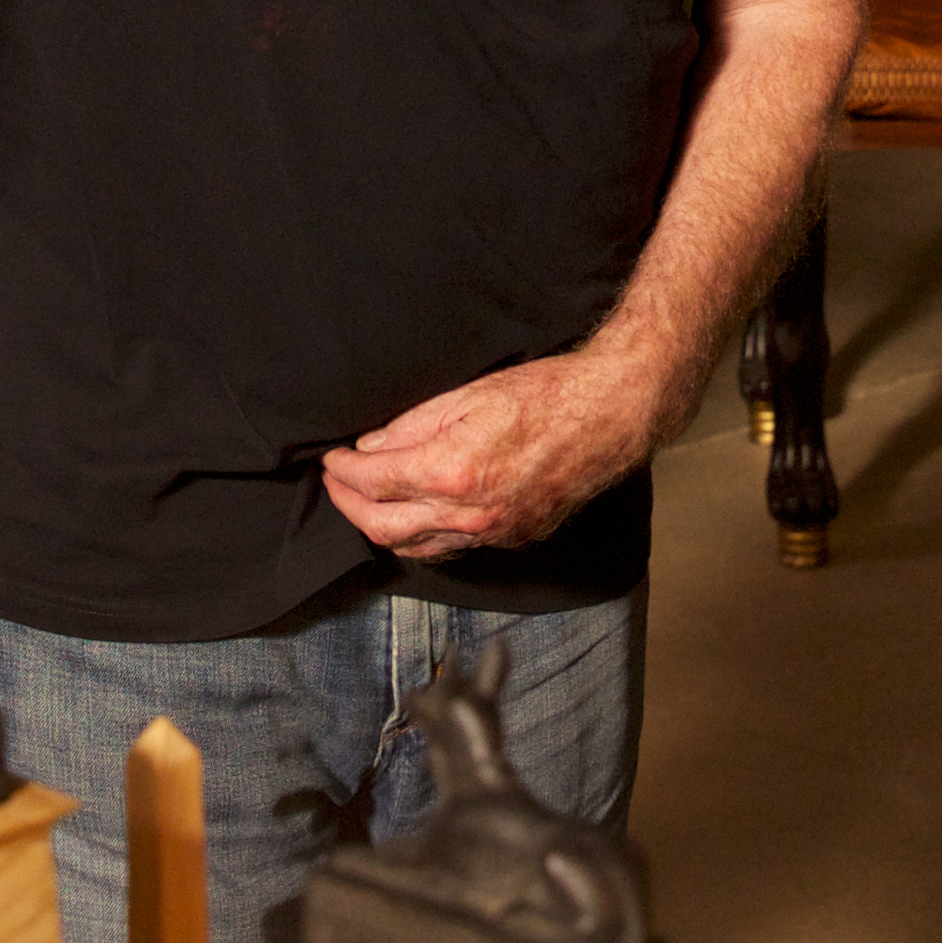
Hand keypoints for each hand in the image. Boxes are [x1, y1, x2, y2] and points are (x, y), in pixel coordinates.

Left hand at [322, 343, 689, 559]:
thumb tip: (372, 447)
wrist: (611, 414)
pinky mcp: (513, 537)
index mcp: (452, 471)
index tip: (331, 460)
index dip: (343, 472)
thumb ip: (413, 425)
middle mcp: (469, 513)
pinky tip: (415, 518)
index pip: (375, 482)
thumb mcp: (469, 395)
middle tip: (336, 482)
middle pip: (384, 526)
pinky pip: (453, 549)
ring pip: (416, 548)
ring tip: (365, 502)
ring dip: (382, 527)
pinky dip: (423, 537)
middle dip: (350, 505)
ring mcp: (493, 532)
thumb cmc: (546, 393)